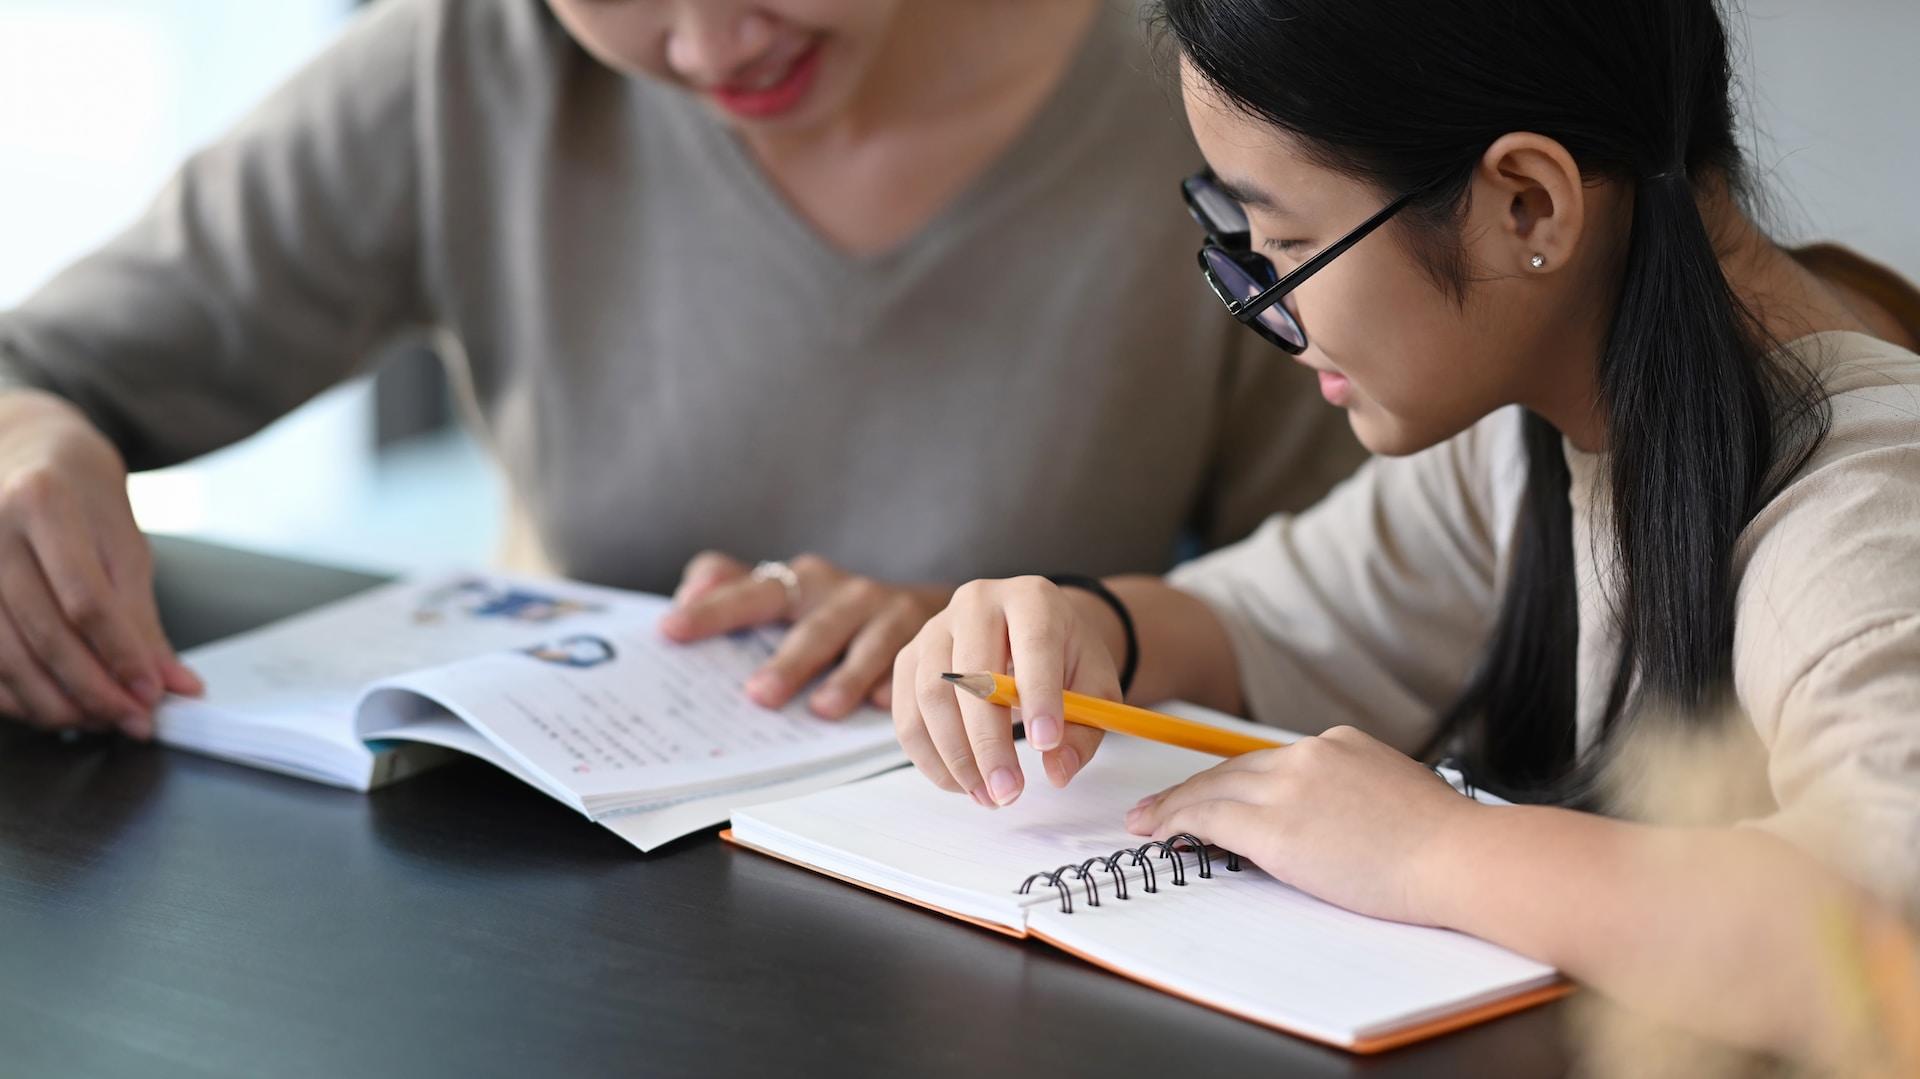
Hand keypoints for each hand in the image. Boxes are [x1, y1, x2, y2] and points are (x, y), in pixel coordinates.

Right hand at [0, 390, 202, 737]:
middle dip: (94, 690)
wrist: (21, 451)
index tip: (153, 694)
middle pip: (43, 633)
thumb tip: (173, 683)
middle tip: (132, 720)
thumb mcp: (124, 543)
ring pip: (4, 654)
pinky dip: (14, 695)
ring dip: (55, 701)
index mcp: (44, 503)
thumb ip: (142, 617)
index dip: (122, 656)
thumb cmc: (79, 496)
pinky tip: (51, 708)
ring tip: (99, 720)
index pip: (86, 600)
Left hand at [660, 550, 949, 718]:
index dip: (712, 610)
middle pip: (813, 626)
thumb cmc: (840, 611)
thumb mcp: (789, 593)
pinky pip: (912, 661)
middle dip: (787, 661)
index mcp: (801, 582)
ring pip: (868, 645)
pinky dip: (897, 682)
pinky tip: (882, 704)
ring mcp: (889, 613)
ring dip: (846, 677)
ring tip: (823, 709)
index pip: (751, 591)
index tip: (672, 629)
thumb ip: (732, 587)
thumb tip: (687, 593)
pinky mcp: (926, 634)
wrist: (930, 608)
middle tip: (757, 694)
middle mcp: (845, 593)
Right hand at [891, 576, 1122, 808]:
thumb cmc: (1064, 656)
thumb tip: (1058, 770)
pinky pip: (907, 714)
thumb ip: (1086, 727)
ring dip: (956, 757)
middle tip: (1008, 791)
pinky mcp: (909, 658)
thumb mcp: (1095, 684)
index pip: (1033, 643)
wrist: (1031, 630)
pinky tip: (961, 782)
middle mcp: (977, 603)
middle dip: (989, 742)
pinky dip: (930, 757)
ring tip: (988, 795)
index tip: (1047, 743)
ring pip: (931, 695)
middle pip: (971, 672)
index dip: (1039, 695)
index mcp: (1032, 599)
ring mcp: (935, 628)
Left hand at [1125, 725, 1477, 924]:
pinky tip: (1158, 831)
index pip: (1271, 762)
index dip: (1233, 779)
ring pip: (1212, 790)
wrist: (1459, 857)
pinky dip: (1176, 821)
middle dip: (1191, 789)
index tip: (1212, 791)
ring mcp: (1290, 788)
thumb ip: (1358, 796)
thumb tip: (1339, 818)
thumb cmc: (1448, 844)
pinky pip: (1210, 818)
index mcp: (1341, 745)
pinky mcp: (1275, 827)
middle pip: (1232, 770)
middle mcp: (1309, 755)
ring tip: (1144, 821)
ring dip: (1172, 806)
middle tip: (1157, 805)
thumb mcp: (1399, 796)